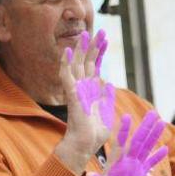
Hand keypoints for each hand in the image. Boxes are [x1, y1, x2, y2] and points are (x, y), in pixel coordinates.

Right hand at [56, 29, 110, 174]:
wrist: (85, 145)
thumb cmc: (94, 133)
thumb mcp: (106, 112)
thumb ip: (106, 97)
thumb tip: (108, 85)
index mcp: (92, 91)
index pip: (96, 67)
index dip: (101, 52)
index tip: (105, 39)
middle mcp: (83, 88)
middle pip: (88, 62)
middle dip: (94, 46)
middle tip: (100, 31)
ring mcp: (76, 91)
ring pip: (77, 65)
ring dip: (81, 50)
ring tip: (84, 34)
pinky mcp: (72, 96)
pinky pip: (67, 77)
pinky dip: (66, 64)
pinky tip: (67, 51)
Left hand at [89, 111, 167, 175]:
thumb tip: (90, 175)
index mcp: (113, 167)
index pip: (119, 145)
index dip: (122, 131)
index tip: (126, 116)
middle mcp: (124, 165)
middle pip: (137, 142)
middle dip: (145, 128)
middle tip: (154, 113)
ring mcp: (132, 171)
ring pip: (145, 150)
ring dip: (154, 137)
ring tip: (162, 123)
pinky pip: (149, 165)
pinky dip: (157, 157)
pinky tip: (165, 148)